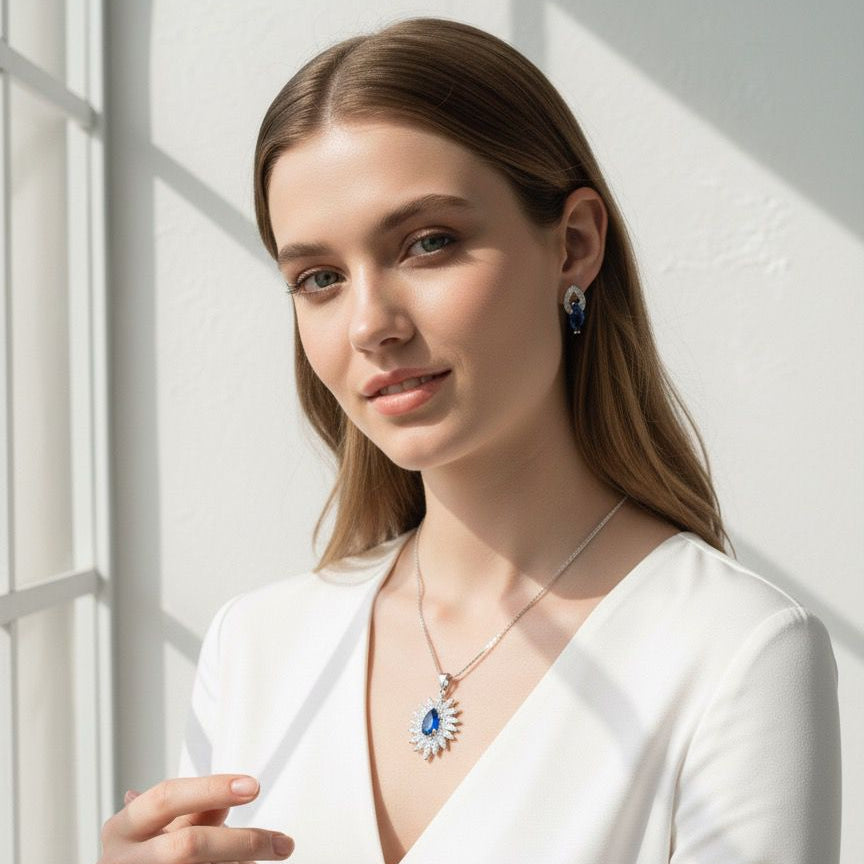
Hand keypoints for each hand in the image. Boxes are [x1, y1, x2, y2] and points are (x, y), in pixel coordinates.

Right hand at [98, 774, 293, 862]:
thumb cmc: (142, 856)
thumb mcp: (156, 829)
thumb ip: (191, 812)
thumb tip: (229, 796)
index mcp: (123, 828)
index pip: (167, 797)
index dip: (211, 789)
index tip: (254, 787)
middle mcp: (123, 860)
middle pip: (188, 846)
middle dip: (242, 843)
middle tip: (284, 844)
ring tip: (270, 855)